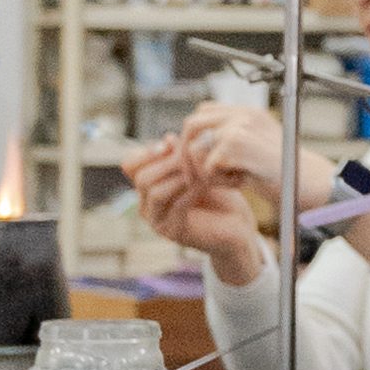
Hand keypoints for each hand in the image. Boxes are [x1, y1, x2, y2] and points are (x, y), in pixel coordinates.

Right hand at [119, 136, 262, 284]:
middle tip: (190, 156)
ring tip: (199, 169)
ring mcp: (157, 220)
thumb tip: (168, 138)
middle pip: (141, 177)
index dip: (148, 151)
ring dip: (178, 175)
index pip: (130, 165)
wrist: (238, 225)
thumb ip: (181, 154)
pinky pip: (173, 205)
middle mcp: (147, 205)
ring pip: (153, 191)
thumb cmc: (219, 193)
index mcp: (148, 187)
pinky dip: (190, 190)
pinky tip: (206, 182)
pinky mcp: (173, 231)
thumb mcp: (198, 167)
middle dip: (167, 162)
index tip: (171, 142)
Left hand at [179, 103, 335, 211]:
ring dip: (205, 171)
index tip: (198, 158)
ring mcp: (240, 127)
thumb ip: (234, 137)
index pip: (204, 112)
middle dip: (187, 153)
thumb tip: (198, 142)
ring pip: (196, 147)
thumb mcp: (259, 147)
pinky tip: (241, 183)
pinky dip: (220, 182)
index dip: (195, 135)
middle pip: (193, 124)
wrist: (312, 184)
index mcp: (249, 112)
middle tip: (196, 176)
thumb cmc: (288, 173)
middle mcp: (243, 115)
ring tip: (230, 180)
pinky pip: (208, 167)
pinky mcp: (237, 145)